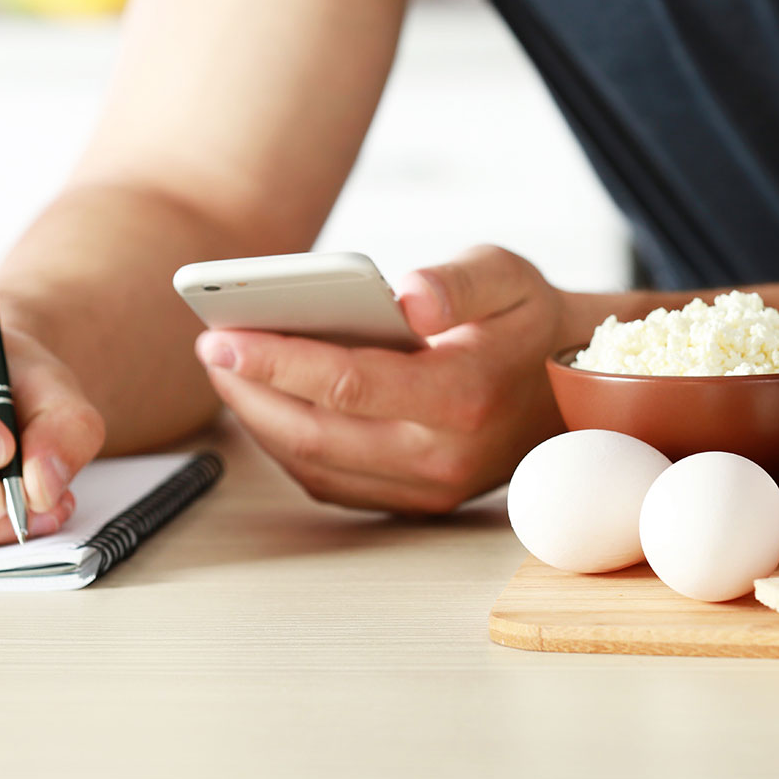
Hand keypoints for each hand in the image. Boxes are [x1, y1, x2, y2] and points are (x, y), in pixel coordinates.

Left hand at [194, 245, 567, 512]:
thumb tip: (407, 296)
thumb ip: (458, 282)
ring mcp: (428, 489)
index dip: (277, 361)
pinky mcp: (415, 502)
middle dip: (249, 392)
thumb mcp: (508, 276)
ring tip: (228, 375)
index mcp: (465, 395)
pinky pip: (332, 482)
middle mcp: (443, 456)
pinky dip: (288, 448)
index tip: (221, 337)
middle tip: (210, 349)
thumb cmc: (526, 323)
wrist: (568, 389)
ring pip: (315, 466)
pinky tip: (267, 407)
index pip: (350, 383)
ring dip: (260, 423)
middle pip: (316, 433)